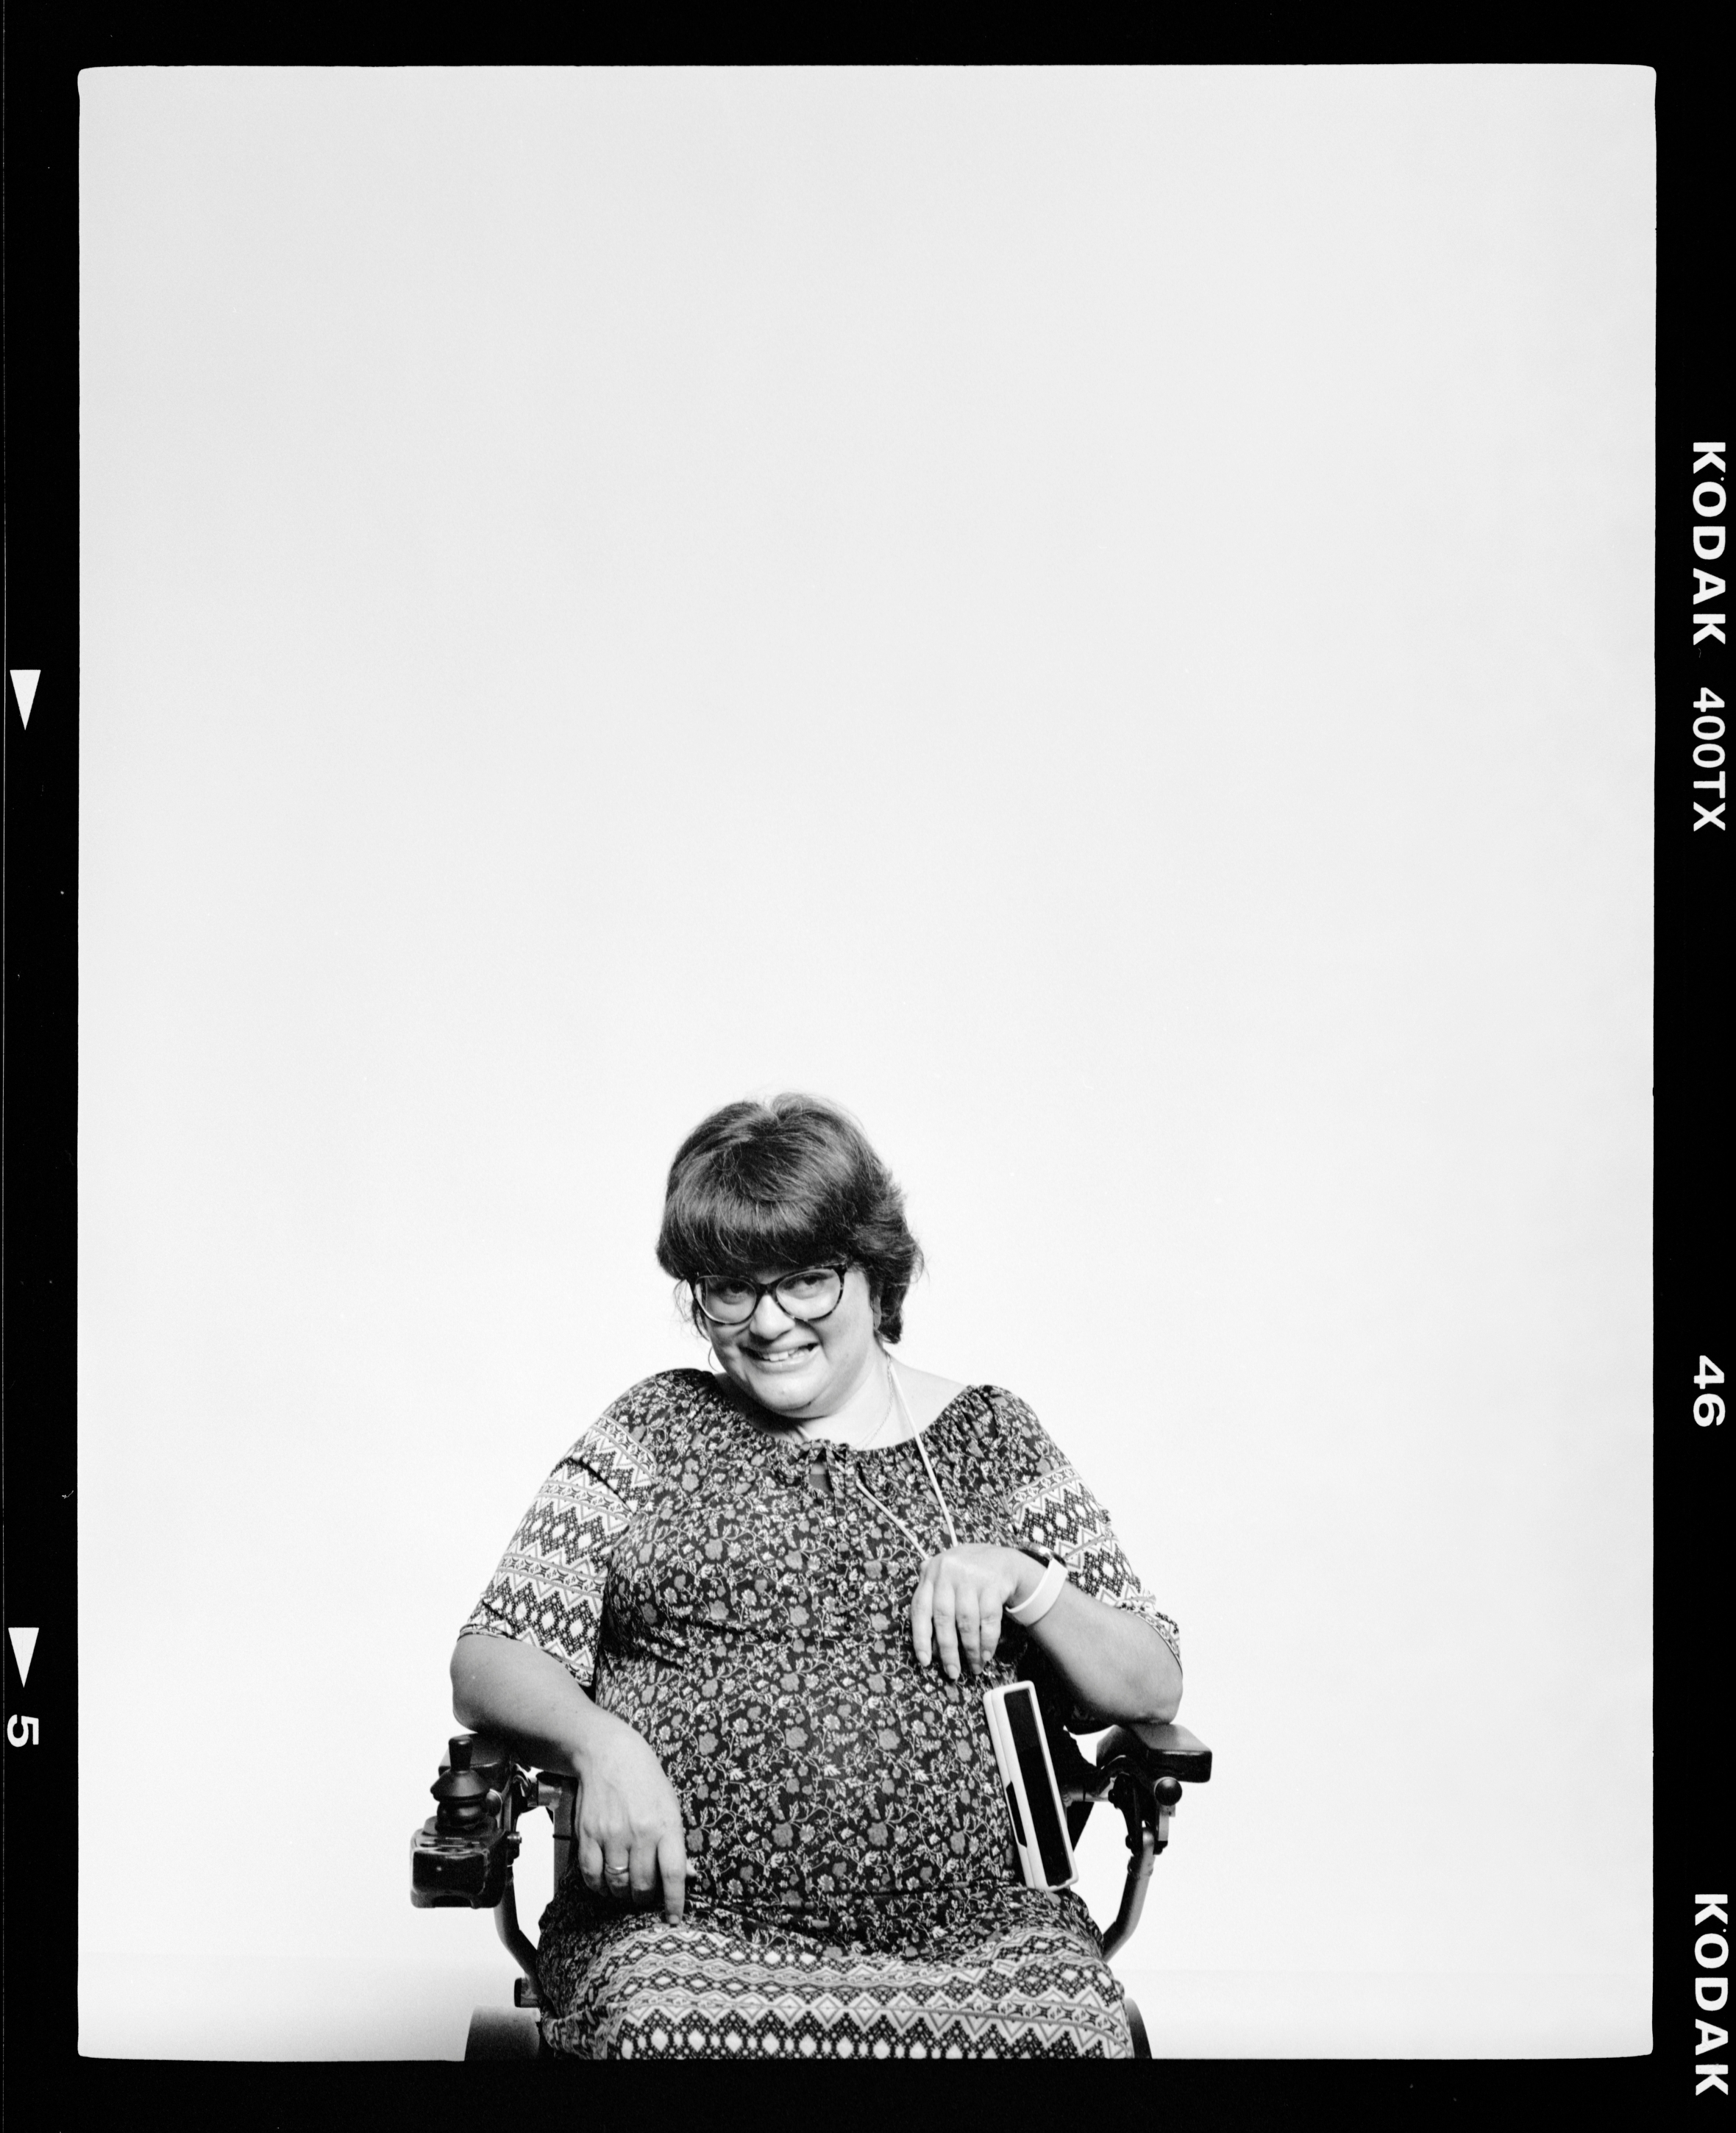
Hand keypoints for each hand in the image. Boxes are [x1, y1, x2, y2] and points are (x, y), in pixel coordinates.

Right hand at [570, 1709, 688, 1921]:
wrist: (608, 1754)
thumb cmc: (645, 1779)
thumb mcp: (671, 1805)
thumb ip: (676, 1842)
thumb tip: (687, 1875)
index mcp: (665, 1825)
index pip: (673, 1874)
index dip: (674, 1901)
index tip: (674, 1918)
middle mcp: (639, 1833)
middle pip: (643, 1885)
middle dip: (645, 1897)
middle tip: (645, 1894)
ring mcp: (611, 1835)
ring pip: (617, 1885)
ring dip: (622, 1894)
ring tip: (626, 1888)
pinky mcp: (588, 1835)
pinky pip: (592, 1876)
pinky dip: (599, 1886)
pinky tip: (605, 1882)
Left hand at [909, 1545, 1034, 1681]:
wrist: (1003, 1560)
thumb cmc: (967, 1576)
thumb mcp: (945, 1578)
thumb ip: (931, 1600)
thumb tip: (928, 1644)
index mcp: (932, 1573)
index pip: (920, 1608)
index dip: (920, 1637)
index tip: (924, 1661)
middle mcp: (948, 1572)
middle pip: (943, 1618)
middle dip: (948, 1650)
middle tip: (952, 1672)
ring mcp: (971, 1577)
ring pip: (966, 1622)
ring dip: (971, 1650)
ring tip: (974, 1666)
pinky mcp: (993, 1584)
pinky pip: (988, 1620)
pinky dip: (987, 1641)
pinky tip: (986, 1654)